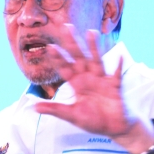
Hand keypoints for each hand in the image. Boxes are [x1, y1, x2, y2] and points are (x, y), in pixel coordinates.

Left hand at [33, 25, 153, 153]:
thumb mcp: (71, 115)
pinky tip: (119, 55)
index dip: (58, 58)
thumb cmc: (94, 119)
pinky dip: (118, 66)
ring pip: (96, 61)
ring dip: (94, 47)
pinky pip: (116, 75)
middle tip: (66, 26)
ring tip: (91, 33)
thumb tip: (33, 107)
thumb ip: (55, 110)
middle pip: (79, 57)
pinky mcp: (114, 87)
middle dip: (72, 43)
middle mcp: (88, 78)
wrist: (115, 127)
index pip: (65, 68)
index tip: (50, 47)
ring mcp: (102, 80)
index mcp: (77, 84)